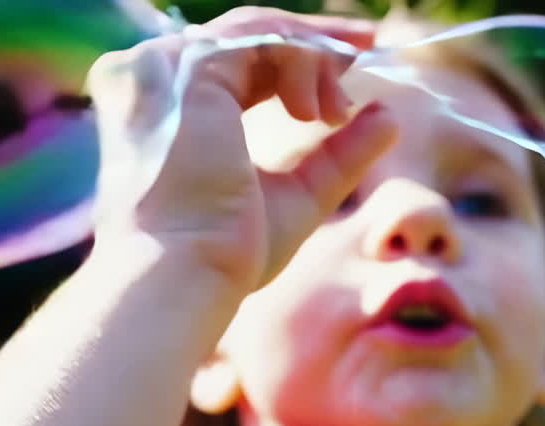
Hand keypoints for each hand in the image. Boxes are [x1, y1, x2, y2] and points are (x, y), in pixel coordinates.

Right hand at [87, 7, 399, 292]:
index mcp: (168, 107)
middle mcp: (156, 78)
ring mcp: (164, 68)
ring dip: (313, 62)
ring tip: (334, 114)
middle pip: (248, 35)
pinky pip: (262, 38)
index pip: (237, 59)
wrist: (186, 275)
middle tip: (366, 49)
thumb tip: (389, 116)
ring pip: (259, 32)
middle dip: (315, 44)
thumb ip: (339, 153)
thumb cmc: (226, 253)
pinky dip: (303, 61)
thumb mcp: (298, 193)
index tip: (348, 69)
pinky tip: (319, 111)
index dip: (297, 57)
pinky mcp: (187, 68)